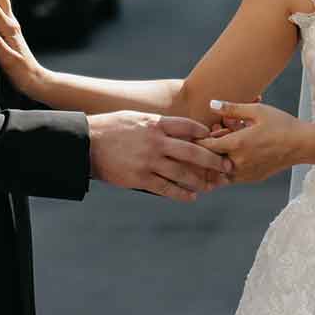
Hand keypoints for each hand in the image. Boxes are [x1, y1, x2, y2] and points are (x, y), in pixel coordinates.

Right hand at [88, 111, 231, 201]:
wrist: (87, 144)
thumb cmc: (112, 128)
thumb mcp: (136, 118)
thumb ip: (157, 123)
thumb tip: (177, 128)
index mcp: (155, 123)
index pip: (188, 126)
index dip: (205, 133)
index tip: (216, 139)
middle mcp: (155, 142)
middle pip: (193, 151)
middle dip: (213, 160)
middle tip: (227, 166)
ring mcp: (149, 161)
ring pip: (183, 173)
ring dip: (201, 180)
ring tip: (213, 185)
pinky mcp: (140, 178)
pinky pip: (166, 188)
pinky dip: (181, 193)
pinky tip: (192, 196)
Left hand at [202, 100, 303, 183]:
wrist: (303, 144)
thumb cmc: (282, 125)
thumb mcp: (257, 110)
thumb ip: (232, 109)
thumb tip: (212, 104)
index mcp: (237, 144)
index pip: (206, 146)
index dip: (199, 139)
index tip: (198, 132)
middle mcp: (239, 162)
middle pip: (211, 159)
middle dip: (210, 148)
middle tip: (217, 133)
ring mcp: (246, 173)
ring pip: (221, 170)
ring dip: (219, 159)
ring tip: (227, 145)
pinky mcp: (253, 178)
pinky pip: (233, 176)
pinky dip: (229, 167)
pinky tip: (238, 153)